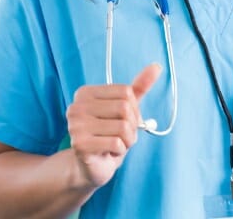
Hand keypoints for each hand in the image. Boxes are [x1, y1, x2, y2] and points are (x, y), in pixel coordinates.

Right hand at [66, 63, 162, 188]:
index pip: (125, 92)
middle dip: (132, 126)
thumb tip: (156, 66)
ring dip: (128, 140)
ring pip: (123, 127)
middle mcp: (76, 106)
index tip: (124, 120)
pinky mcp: (80, 144)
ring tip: (117, 144)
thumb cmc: (108, 134)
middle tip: (122, 136)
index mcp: (85, 93)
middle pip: (124, 108)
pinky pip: (117, 143)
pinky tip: (110, 152)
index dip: (133, 109)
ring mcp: (75, 125)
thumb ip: (138, 87)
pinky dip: (120, 150)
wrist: (92, 166)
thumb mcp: (125, 109)